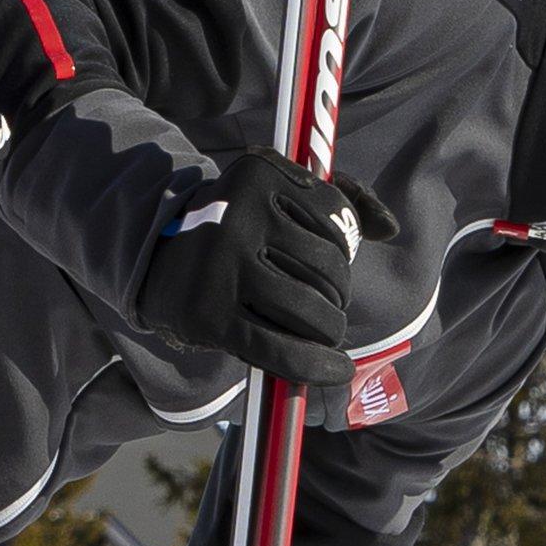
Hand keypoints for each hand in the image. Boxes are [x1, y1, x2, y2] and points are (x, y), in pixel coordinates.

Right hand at [137, 154, 396, 387]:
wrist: (155, 256)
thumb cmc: (235, 225)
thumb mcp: (278, 191)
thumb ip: (341, 197)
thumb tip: (389, 228)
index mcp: (259, 174)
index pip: (336, 215)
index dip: (345, 245)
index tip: (329, 258)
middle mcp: (240, 215)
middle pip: (330, 266)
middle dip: (339, 292)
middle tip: (325, 301)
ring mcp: (224, 267)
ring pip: (313, 309)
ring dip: (330, 328)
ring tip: (323, 328)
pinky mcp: (211, 315)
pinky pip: (280, 349)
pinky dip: (315, 366)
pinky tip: (337, 370)